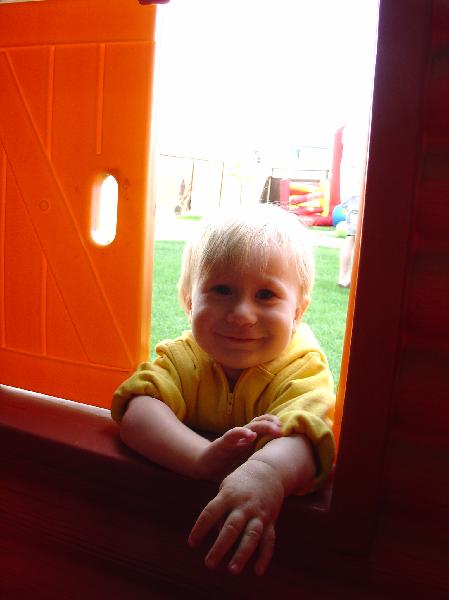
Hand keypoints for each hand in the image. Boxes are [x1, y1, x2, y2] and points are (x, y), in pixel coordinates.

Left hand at [188, 458, 283, 575]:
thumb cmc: (240, 484)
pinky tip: (257, 571)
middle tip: (209, 564)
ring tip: (232, 571)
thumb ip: (221, 513)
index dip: (200, 528)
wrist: (269, 471)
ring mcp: (258, 513)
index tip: (191, 544)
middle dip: (220, 547)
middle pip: (231, 527)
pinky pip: (268, 540)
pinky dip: (264, 556)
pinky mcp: (270, 520)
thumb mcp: (226, 489)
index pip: (210, 513)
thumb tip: (220, 541)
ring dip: (242, 554)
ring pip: (251, 536)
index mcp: (228, 495)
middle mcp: (243, 505)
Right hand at [197, 414, 282, 480]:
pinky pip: (232, 434)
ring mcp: (234, 438)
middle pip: (259, 423)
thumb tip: (285, 468)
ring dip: (263, 426)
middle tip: (282, 429)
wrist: (206, 466)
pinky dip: (242, 433)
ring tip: (273, 428)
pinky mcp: (223, 442)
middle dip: (272, 424)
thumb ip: (261, 460)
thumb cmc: (230, 465)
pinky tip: (250, 435)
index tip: (287, 430)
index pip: (264, 425)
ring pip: (250, 426)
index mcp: (251, 440)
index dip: (275, 424)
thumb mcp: (248, 462)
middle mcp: (243, 436)